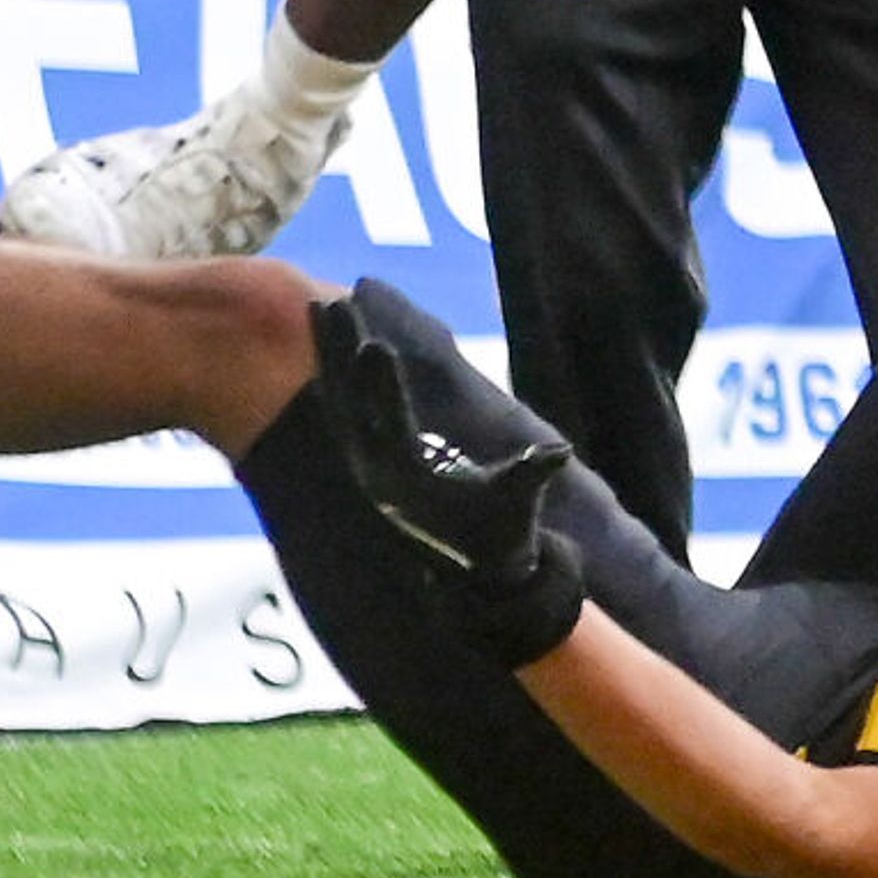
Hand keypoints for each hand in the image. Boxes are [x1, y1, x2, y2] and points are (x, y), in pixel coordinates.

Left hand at [307, 293, 586, 664]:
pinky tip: (330, 337)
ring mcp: (367, 465)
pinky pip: (346, 408)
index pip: (392, 427)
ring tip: (320, 305)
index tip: (373, 344)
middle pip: (353, 405)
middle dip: (343, 356)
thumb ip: (530, 477)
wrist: (474, 573)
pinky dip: (336, 372)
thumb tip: (557, 451)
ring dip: (330, 355)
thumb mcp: (518, 507)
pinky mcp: (368, 459)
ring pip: (341, 402)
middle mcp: (378, 472)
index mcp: (411, 481)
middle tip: (333, 304)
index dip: (382, 387)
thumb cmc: (502, 535)